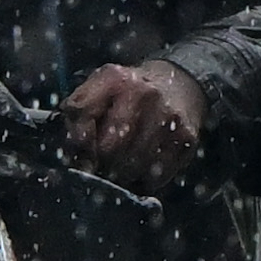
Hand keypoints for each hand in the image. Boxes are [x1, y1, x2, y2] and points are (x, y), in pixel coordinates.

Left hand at [56, 58, 204, 179]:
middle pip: (109, 148)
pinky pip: (157, 176)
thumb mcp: (100, 90)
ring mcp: (168, 116)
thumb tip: (75, 155)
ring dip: (123, 176)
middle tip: (102, 167)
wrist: (180, 85)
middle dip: (101, 164)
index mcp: (114, 79)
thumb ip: (78, 115)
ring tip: (122, 168)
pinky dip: (145, 180)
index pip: (81, 114)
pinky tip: (142, 169)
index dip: (76, 142)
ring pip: (133, 167)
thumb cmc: (130, 95)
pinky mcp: (185, 138)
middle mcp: (143, 94)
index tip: (80, 154)